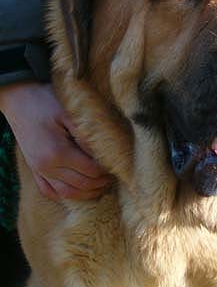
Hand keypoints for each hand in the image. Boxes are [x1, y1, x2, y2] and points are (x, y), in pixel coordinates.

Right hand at [0, 82, 112, 200]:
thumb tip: (104, 154)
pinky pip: (50, 191)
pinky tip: (80, 192)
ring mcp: (38, 170)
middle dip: (101, 183)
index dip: (107, 170)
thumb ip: (86, 136)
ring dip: (87, 193)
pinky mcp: (34, 169)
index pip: (91, 170)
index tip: (119, 165)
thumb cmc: (46, 102)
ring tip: (103, 186)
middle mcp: (47, 167)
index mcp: (57, 153)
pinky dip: (66, 195)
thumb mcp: (69, 114)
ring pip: (67, 193)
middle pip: (82, 184)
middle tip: (116, 177)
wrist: (19, 98)